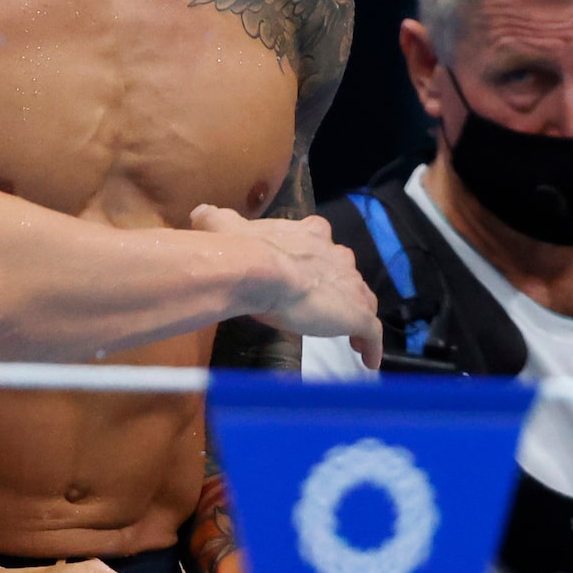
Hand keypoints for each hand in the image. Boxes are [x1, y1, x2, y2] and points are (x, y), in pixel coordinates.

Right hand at [193, 203, 381, 367]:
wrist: (257, 270)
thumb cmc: (241, 249)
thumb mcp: (223, 226)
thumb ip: (215, 219)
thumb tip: (200, 212)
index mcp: (309, 234)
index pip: (321, 238)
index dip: (318, 254)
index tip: (311, 271)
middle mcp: (336, 256)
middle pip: (346, 270)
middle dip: (341, 285)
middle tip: (329, 306)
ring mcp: (350, 285)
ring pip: (363, 299)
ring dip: (358, 315)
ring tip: (352, 337)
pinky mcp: (356, 314)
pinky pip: (371, 332)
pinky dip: (372, 345)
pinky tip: (368, 361)